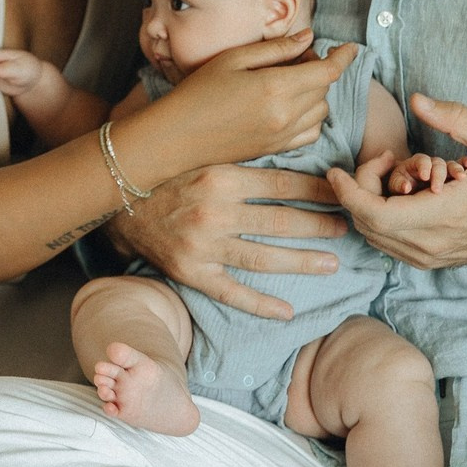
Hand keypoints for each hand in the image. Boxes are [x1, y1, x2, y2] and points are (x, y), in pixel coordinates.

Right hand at [106, 163, 349, 319]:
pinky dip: (260, 305)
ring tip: (332, 264)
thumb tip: (296, 160)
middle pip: (280, 222)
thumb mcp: (208, 155)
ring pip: (263, 258)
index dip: (318, 190)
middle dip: (319, 226)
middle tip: (346, 229)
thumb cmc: (172, 175)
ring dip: (302, 262)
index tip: (342, 195)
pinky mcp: (191, 273)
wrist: (120, 203)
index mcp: (221, 176)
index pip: (283, 184)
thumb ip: (247, 160)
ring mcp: (203, 246)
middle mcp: (214, 212)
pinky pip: (231, 293)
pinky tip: (287, 312)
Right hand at [162, 30, 360, 168]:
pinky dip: (311, 117)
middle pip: (325, 89)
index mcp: (275, 88)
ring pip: (321, 111)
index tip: (351, 47)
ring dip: (317, 93)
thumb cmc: (197, 93)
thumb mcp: (233, 59)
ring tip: (291, 81)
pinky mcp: (275, 150)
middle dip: (320, 68)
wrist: (176, 137)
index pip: (327, 70)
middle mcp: (284, 115)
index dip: (344, 56)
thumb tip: (308, 38)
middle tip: (296, 56)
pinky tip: (291, 106)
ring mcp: (281, 136)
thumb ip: (275, 48)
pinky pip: (310, 133)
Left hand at [331, 94, 466, 268]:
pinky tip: (396, 195)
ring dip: (367, 207)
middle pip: (367, 225)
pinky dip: (379, 221)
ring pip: (374, 238)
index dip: (348, 191)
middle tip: (378, 162)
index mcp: (440, 215)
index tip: (334, 171)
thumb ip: (452, 116)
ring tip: (387, 175)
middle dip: (358, 191)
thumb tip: (417, 99)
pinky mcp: (431, 262)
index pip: (374, 213)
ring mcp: (429, 258)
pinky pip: (389, 245)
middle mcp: (429, 244)